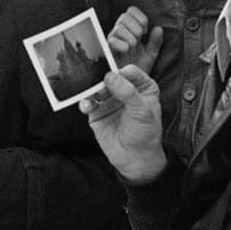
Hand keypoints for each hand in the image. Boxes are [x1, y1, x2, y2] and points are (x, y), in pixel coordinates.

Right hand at [79, 66, 165, 182]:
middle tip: (101, 86)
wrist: (135, 158)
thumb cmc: (145, 134)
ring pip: (97, 88)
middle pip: (110, 77)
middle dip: (103, 79)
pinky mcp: (97, 112)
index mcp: (142, 86)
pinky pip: (88, 102)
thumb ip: (128, 92)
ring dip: (92, 89)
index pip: (130, 72)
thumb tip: (110, 76)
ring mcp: (109, 100)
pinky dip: (85, 102)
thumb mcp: (142, 111)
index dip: (122, 72)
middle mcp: (125, 90)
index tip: (115, 76)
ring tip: (95, 96)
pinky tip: (87, 106)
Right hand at [107, 6, 163, 72]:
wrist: (130, 82)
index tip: (145, 30)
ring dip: (129, 36)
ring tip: (133, 46)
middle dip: (135, 27)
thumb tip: (159, 28)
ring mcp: (113, 40)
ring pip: (118, 27)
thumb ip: (155, 41)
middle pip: (124, 17)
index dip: (140, 18)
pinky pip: (111, 41)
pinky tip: (126, 49)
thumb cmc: (138, 66)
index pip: (131, 11)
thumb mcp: (151, 54)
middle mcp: (120, 31)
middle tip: (139, 38)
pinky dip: (120, 44)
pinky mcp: (107, 50)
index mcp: (130, 28)